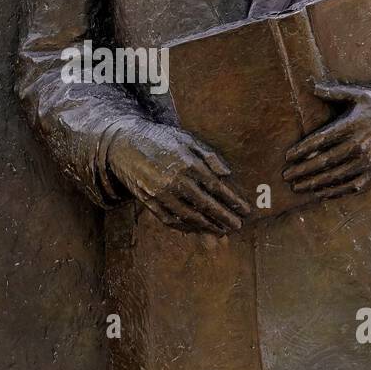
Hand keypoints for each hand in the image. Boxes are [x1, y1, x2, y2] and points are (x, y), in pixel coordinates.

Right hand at [107, 122, 250, 233]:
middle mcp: (174, 181)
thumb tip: (227, 174)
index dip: (233, 201)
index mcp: (187, 163)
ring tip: (221, 230)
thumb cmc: (160, 139)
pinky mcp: (149, 202)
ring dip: (208, 226)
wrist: (125, 145)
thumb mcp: (186, 139)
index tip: (245, 210)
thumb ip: (209, 155)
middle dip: (224, 217)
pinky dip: (187, 227)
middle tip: (238, 226)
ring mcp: (160, 194)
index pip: (216, 188)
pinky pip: (171, 220)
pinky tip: (198, 228)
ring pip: (189, 216)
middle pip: (206, 205)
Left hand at [283, 81, 370, 199]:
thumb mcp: (359, 95)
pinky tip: (320, 194)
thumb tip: (312, 86)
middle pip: (323, 161)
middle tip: (286, 175)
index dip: (301, 150)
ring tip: (298, 187)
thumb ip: (334, 93)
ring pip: (335, 176)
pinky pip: (351, 185)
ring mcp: (367, 161)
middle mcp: (357, 145)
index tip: (287, 157)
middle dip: (302, 170)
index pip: (319, 141)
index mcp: (350, 126)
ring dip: (314, 183)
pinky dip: (334, 191)